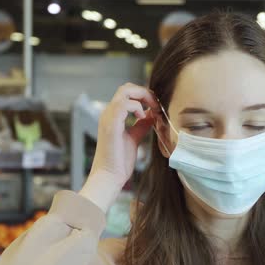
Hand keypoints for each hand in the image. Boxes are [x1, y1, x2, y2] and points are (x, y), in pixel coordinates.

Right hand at [79, 83, 157, 212]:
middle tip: (156, 105)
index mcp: (112, 116)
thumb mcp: (134, 139)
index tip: (156, 107)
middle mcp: (108, 113)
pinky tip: (142, 118)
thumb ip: (141, 126)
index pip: (127, 94)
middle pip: (126, 88)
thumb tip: (152, 115)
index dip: (143, 96)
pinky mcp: (111, 124)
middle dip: (145, 92)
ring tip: (152, 110)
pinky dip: (137, 107)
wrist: (109, 176)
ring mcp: (108, 117)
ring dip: (143, 97)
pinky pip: (125, 104)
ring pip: (125, 91)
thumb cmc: (119, 162)